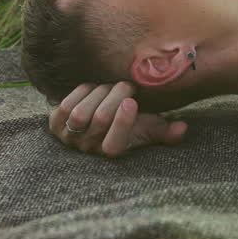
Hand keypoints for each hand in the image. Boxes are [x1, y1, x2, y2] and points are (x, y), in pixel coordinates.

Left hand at [48, 81, 187, 156]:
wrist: (90, 123)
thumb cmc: (124, 125)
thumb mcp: (145, 129)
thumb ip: (164, 131)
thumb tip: (183, 128)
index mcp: (111, 153)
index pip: (114, 145)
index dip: (122, 124)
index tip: (131, 101)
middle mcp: (88, 149)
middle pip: (99, 120)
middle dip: (114, 97)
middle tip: (126, 85)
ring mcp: (69, 138)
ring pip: (80, 113)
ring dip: (98, 93)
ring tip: (109, 86)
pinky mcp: (54, 124)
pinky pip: (65, 106)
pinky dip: (80, 92)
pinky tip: (92, 88)